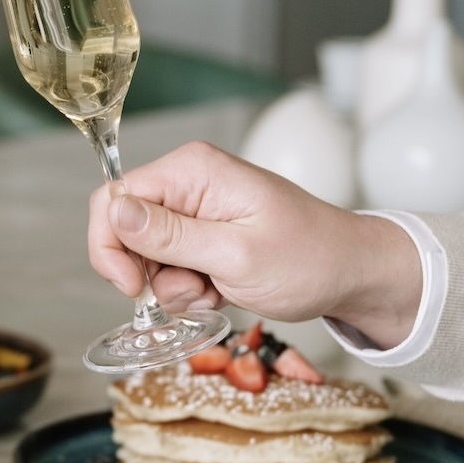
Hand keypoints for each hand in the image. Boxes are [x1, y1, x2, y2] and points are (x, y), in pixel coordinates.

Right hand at [87, 142, 419, 339]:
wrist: (352, 275)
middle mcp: (188, 182)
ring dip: (174, 287)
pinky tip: (221, 291)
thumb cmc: (309, 259)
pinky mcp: (204, 234)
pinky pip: (171, 267)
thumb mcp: (235, 255)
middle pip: (125, 229)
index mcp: (192, 170)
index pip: (114, 198)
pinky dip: (189, 289)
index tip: (132, 288)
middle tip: (192, 292)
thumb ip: (170, 236)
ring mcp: (196, 209)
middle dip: (149, 273)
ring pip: (146, 256)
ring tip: (217, 290)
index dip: (111, 245)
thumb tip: (115, 211)